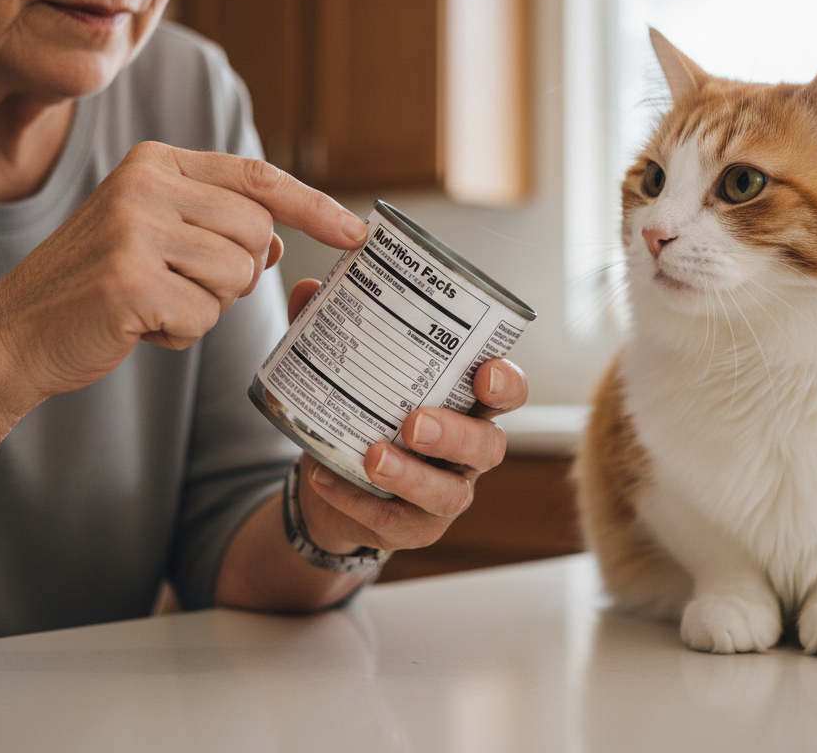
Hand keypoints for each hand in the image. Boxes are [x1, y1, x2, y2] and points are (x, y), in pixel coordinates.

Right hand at [0, 143, 366, 411]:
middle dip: (236, 273)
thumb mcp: (156, 234)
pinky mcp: (128, 279)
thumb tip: (275, 240)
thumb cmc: (97, 284)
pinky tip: (140, 326)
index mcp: (156, 163)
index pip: (259, 176)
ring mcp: (134, 230)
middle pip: (256, 232)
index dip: (315, 206)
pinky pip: (203, 317)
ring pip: (236, 276)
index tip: (357, 233)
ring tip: (155, 303)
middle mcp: (146, 185)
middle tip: (183, 284)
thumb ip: (217, 225)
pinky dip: (180, 334)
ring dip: (206, 306)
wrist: (15, 332)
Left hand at [286, 279, 528, 555]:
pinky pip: (395, 523)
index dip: (506, 384)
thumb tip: (311, 289)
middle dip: (456, 434)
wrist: (328, 480)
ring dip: (412, 475)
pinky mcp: (414, 528)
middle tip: (415, 422)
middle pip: (488, 445)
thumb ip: (332, 329)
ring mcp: (445, 492)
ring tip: (373, 456)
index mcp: (463, 402)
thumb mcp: (349, 372)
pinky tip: (325, 479)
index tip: (485, 372)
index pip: (506, 391)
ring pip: (449, 492)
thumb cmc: (361, 414)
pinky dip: (358, 501)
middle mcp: (466, 450)